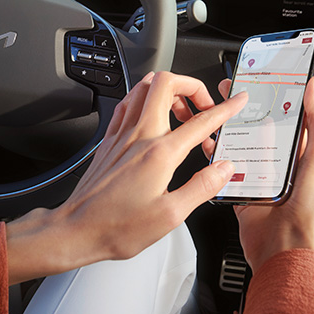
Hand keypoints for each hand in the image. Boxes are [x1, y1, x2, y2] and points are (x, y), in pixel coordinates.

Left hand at [5, 71, 246, 283]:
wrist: (76, 229)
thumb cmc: (117, 227)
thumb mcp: (170, 216)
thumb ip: (202, 187)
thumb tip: (224, 169)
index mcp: (159, 153)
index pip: (201, 121)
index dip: (225, 108)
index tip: (237, 101)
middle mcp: (139, 136)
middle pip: (166, 83)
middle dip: (192, 86)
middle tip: (204, 106)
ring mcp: (121, 135)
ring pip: (143, 87)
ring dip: (167, 90)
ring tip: (181, 111)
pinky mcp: (108, 141)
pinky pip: (127, 104)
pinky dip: (144, 100)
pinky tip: (150, 116)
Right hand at [206, 74, 313, 271]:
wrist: (283, 248)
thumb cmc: (306, 210)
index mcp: (302, 151)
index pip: (291, 114)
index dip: (279, 94)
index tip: (266, 76)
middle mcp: (280, 161)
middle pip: (261, 125)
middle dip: (248, 106)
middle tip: (234, 88)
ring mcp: (259, 174)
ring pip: (241, 143)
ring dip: (229, 127)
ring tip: (217, 109)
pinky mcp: (241, 188)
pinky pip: (226, 168)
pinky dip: (217, 155)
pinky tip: (208, 143)